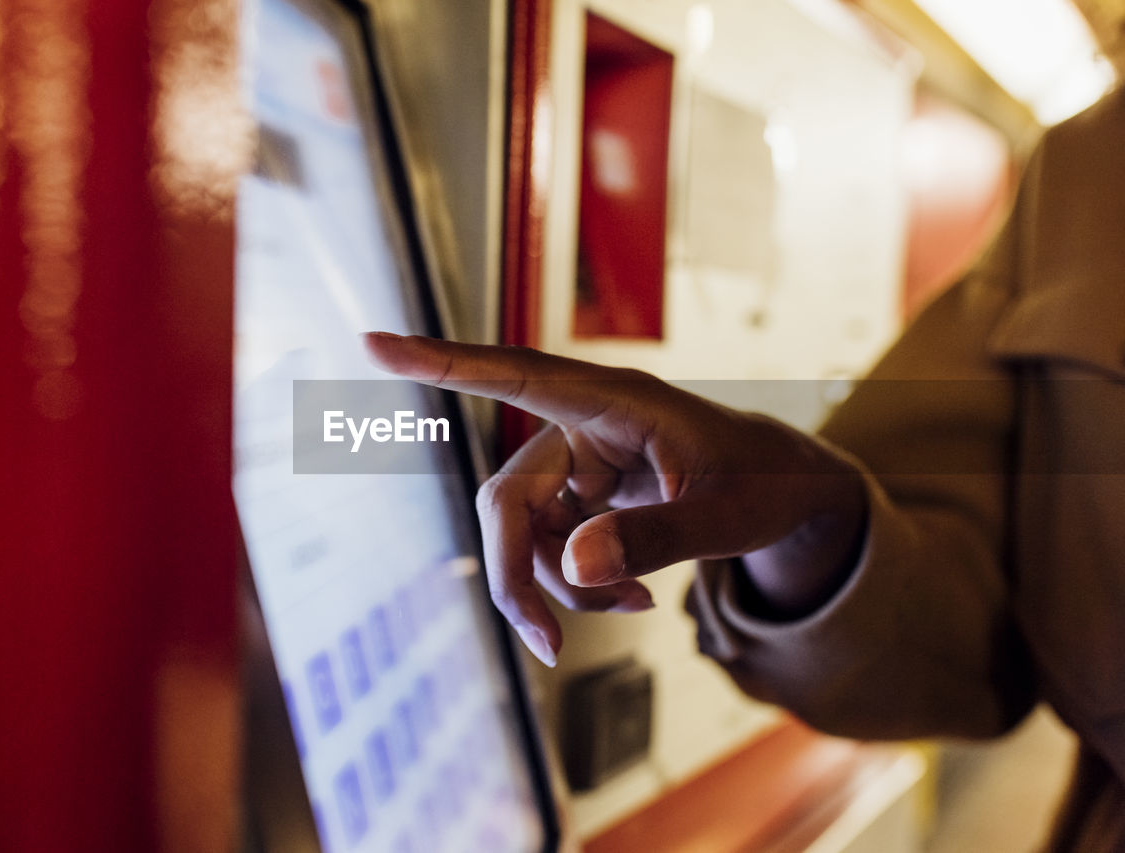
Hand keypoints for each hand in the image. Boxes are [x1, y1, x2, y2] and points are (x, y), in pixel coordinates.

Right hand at [363, 332, 866, 665]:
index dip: (443, 361)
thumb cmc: (765, 485)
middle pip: (507, 500)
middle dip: (520, 574)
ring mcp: (577, 463)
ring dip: (561, 585)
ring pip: (524, 533)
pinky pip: (551, 549)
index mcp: (615, 401)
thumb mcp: (727, 518)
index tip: (373, 342)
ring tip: (632, 605)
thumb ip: (655, 538)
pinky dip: (580, 585)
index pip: (515, 374)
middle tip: (547, 643)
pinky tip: (631, 597)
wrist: (788, 495)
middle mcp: (582, 426)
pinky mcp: (581, 496)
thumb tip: (574, 565)